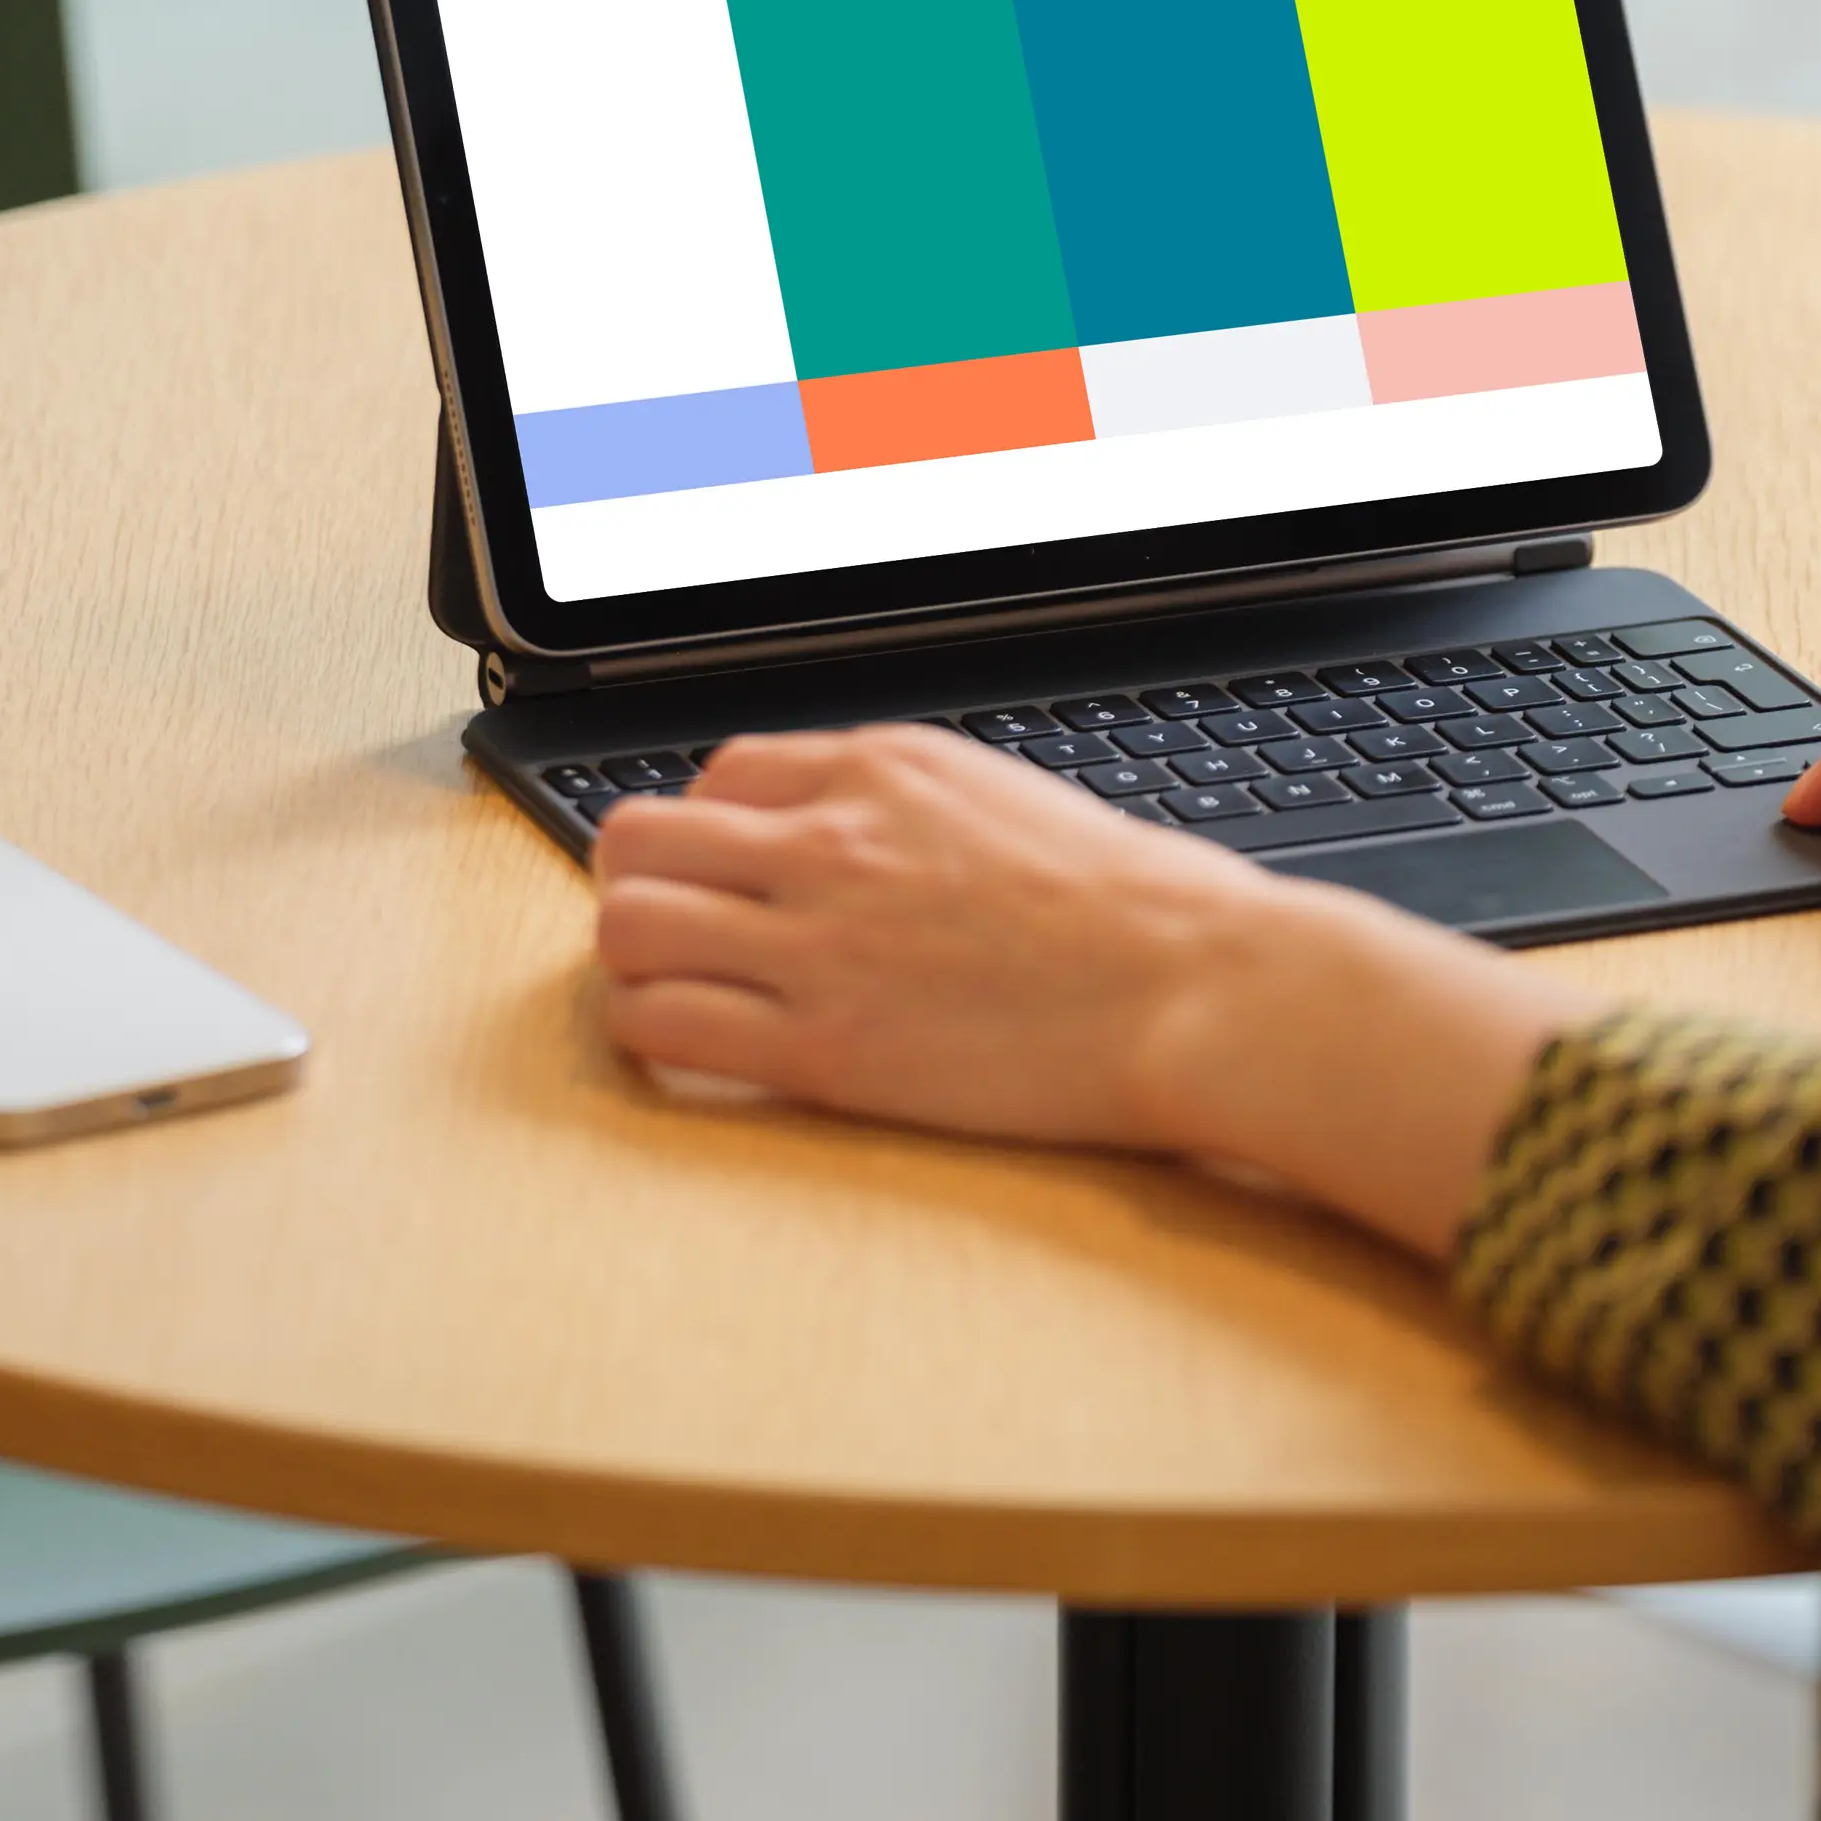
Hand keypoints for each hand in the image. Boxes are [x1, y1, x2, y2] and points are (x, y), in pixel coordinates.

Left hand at [588, 724, 1557, 1257]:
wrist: (1195, 985)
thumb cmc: (1137, 908)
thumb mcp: (1006, 800)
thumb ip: (907, 809)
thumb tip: (850, 835)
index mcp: (880, 768)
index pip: (718, 773)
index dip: (712, 832)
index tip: (733, 879)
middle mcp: (829, 841)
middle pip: (636, 837)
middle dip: (639, 884)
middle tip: (678, 934)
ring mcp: (818, 944)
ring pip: (625, 928)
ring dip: (633, 963)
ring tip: (674, 996)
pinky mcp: (823, 1047)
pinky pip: (664, 1028)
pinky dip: (654, 1040)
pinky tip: (692, 1053)